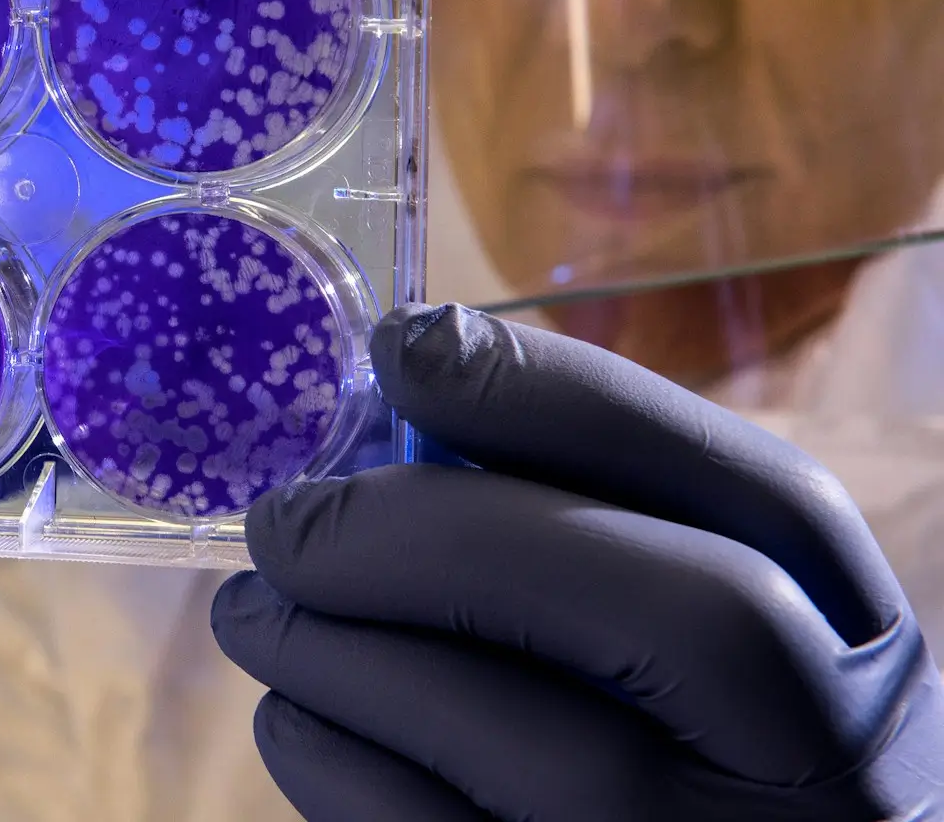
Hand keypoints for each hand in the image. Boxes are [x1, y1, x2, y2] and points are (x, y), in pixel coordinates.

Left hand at [212, 303, 943, 820]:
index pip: (767, 498)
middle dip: (441, 536)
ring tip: (257, 611)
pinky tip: (299, 713)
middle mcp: (823, 768)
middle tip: (283, 518)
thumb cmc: (666, 743)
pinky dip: (327, 758)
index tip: (404, 345)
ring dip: (334, 650)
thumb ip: (595, 520)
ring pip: (515, 738)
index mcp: (856, 652)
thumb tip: (409, 383)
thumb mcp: (694, 626)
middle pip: (671, 614)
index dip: (575, 403)